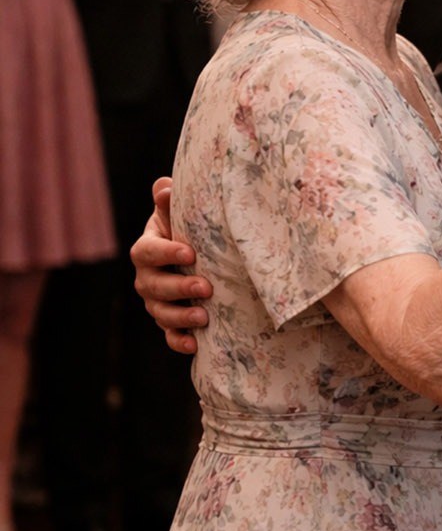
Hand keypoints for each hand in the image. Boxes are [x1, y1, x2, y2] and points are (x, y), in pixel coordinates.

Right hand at [130, 177, 211, 354]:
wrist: (194, 255)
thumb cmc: (186, 229)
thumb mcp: (179, 214)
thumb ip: (171, 202)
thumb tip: (164, 186)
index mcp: (146, 249)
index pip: (148, 252)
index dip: (166, 253)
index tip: (190, 253)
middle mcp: (146, 278)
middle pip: (154, 286)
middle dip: (179, 288)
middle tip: (205, 287)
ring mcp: (156, 302)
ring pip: (161, 313)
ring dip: (181, 317)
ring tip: (204, 317)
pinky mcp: (168, 322)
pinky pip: (169, 336)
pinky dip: (179, 342)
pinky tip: (195, 344)